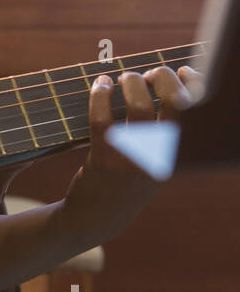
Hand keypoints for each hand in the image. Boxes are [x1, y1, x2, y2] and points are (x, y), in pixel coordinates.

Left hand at [61, 64, 204, 244]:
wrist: (95, 220)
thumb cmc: (123, 184)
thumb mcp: (151, 165)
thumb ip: (159, 136)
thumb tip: (161, 87)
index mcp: (174, 155)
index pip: (196, 114)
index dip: (195, 85)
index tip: (183, 71)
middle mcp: (159, 156)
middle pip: (175, 103)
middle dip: (164, 77)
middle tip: (149, 74)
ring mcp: (132, 158)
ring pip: (140, 106)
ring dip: (132, 81)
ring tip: (124, 78)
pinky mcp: (104, 159)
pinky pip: (103, 118)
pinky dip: (100, 95)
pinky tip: (101, 86)